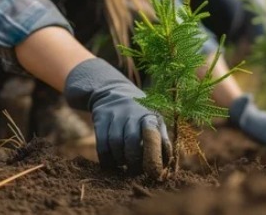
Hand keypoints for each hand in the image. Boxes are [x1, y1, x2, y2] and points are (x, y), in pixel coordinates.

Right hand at [63, 58, 169, 174]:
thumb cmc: (140, 116)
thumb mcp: (154, 121)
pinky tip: (112, 163)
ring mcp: (115, 115)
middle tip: (135, 171)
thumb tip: (165, 165)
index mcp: (149, 115)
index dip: (153, 154)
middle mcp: (132, 113)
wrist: (114, 94)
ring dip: (120, 160)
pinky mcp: (100, 119)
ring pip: (115, 144)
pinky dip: (107, 159)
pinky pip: (102, 144)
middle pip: (131, 141)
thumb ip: (161, 141)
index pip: (152, 133)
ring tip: (124, 165)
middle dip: (134, 162)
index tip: (154, 172)